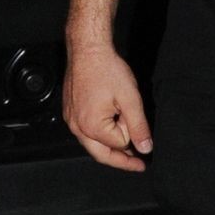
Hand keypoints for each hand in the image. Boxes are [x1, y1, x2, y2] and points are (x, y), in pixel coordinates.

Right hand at [62, 43, 152, 171]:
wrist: (88, 50)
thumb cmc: (106, 70)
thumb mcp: (130, 99)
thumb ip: (139, 127)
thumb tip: (145, 148)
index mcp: (91, 127)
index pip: (119, 145)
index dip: (132, 134)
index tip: (137, 123)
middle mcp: (77, 128)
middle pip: (101, 154)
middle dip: (121, 160)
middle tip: (138, 164)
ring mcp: (71, 120)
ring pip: (92, 144)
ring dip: (110, 146)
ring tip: (128, 146)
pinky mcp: (70, 112)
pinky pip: (85, 132)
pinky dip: (100, 134)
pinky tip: (111, 126)